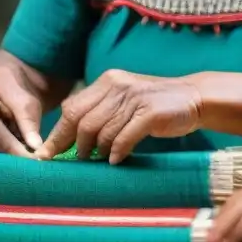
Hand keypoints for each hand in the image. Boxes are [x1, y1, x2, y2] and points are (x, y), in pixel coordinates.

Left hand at [36, 70, 201, 163]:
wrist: (193, 98)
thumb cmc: (154, 104)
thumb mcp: (124, 99)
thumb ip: (100, 111)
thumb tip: (69, 136)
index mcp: (107, 81)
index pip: (72, 107)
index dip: (58, 133)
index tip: (47, 154)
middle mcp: (117, 86)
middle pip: (81, 120)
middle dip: (74, 145)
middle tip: (77, 161)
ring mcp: (134, 99)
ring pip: (101, 131)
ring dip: (98, 151)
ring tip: (101, 160)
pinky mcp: (150, 113)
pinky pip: (123, 138)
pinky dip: (117, 152)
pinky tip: (117, 160)